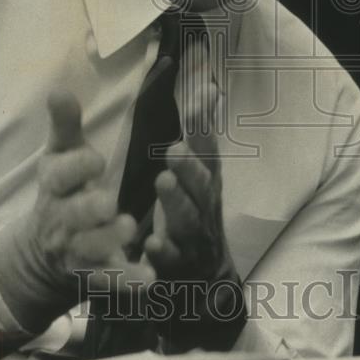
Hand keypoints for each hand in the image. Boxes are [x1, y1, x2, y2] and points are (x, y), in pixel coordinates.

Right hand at [28, 89, 154, 293]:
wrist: (43, 251)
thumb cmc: (63, 190)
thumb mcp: (60, 155)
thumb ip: (65, 125)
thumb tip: (59, 88)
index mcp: (54, 184)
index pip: (58, 176)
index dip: (75, 169)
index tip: (95, 161)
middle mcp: (61, 219)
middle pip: (71, 215)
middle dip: (88, 209)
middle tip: (109, 202)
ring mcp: (77, 250)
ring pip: (89, 249)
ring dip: (108, 240)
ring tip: (130, 228)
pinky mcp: (95, 275)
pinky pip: (110, 280)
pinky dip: (127, 281)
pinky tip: (149, 278)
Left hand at [143, 44, 233, 282]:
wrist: (206, 277)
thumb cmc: (197, 210)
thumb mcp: (201, 170)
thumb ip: (200, 130)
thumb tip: (206, 82)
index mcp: (207, 179)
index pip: (208, 148)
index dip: (205, 122)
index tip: (201, 94)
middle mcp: (205, 205)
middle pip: (202, 184)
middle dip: (191, 165)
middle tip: (175, 148)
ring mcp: (193, 237)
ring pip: (188, 219)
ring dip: (176, 201)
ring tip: (163, 182)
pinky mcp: (178, 267)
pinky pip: (171, 260)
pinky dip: (163, 252)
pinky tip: (150, 245)